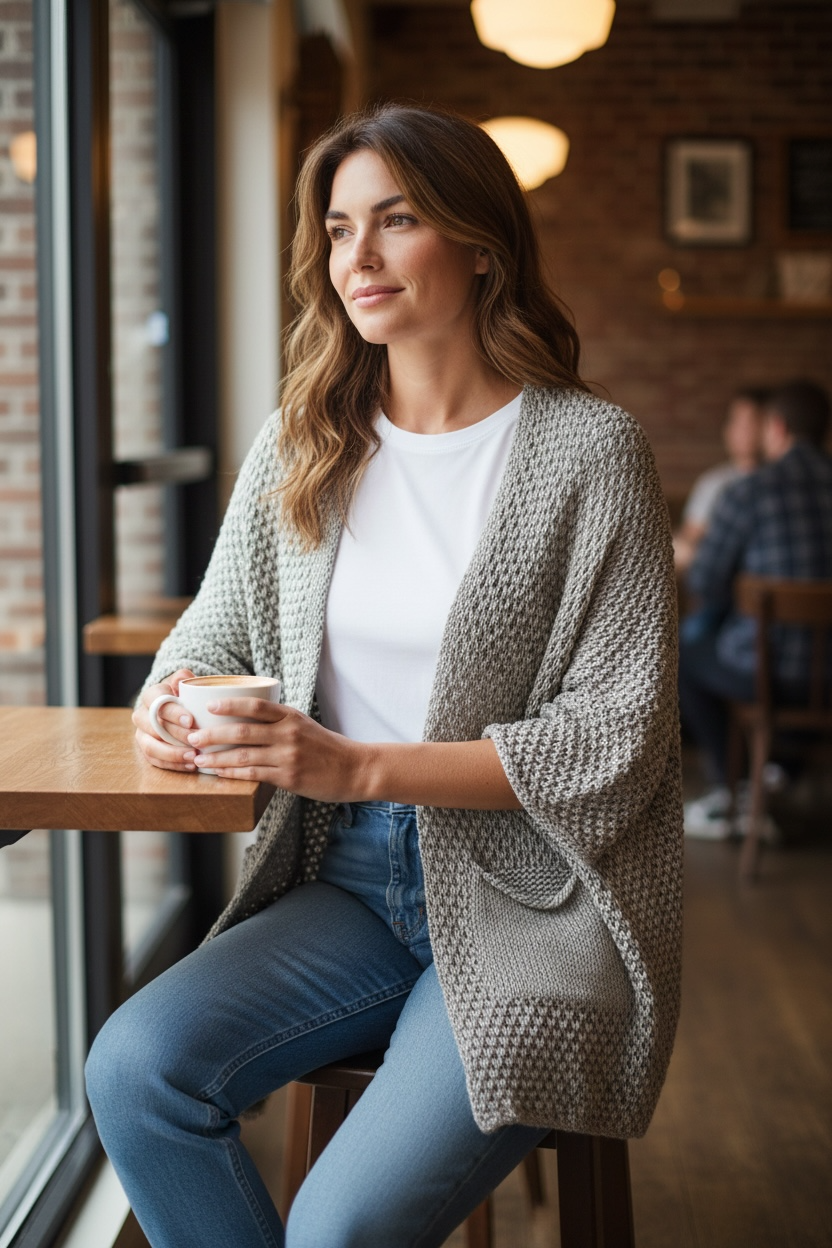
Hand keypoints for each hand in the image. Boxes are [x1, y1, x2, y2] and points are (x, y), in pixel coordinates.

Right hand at [133, 668, 198, 771]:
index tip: (190, 721)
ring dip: (173, 754)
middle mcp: (142, 715)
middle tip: (196, 741)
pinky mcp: (147, 750)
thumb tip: (184, 677)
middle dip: (176, 736)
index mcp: (151, 696)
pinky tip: (191, 765)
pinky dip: (173, 765)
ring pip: (150, 747)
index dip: (173, 712)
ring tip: (193, 757)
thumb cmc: (183, 695)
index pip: (157, 702)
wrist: (177, 707)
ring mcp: (142, 734)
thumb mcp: (184, 683)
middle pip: (154, 728)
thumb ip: (184, 679)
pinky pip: (156, 761)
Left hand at [185, 699, 369, 801]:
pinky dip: (232, 774)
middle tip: (192, 736)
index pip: (255, 705)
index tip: (208, 707)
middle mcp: (288, 733)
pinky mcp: (289, 777)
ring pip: (243, 755)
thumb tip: (247, 720)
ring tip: (197, 759)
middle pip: (242, 730)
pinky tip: (219, 774)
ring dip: (216, 757)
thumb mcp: (304, 725)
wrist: (354, 768)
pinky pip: (253, 774)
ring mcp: (288, 756)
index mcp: (290, 716)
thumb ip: (278, 722)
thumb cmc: (326, 748)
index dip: (229, 704)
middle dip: (212, 734)